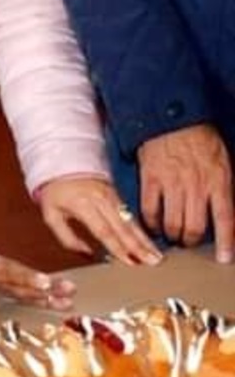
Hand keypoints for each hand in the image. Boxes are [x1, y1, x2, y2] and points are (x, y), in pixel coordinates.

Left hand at [36, 175, 161, 264]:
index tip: (129, 261)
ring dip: (145, 240)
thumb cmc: (55, 191)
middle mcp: (101, 200)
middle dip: (139, 246)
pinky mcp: (116, 196)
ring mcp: (111, 197)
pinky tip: (149, 242)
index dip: (117, 247)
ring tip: (156, 256)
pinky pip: (131, 216)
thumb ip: (66, 237)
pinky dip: (141, 230)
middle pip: (123, 227)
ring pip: (131, 222)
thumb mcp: (50, 214)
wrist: (62, 163)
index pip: (104, 230)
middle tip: (152, 262)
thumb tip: (87, 253)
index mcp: (83, 204)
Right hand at [137, 124, 234, 261]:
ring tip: (171, 235)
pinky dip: (151, 222)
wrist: (172, 118)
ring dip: (172, 234)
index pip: (226, 220)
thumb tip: (222, 211)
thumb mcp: (223, 162)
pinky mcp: (150, 181)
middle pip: (195, 228)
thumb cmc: (200, 139)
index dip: (226, 243)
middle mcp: (196, 186)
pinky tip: (152, 224)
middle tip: (188, 242)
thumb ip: (222, 188)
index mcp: (218, 181)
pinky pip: (149, 210)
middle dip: (191, 241)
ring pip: (172, 223)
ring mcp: (172, 184)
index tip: (224, 258)